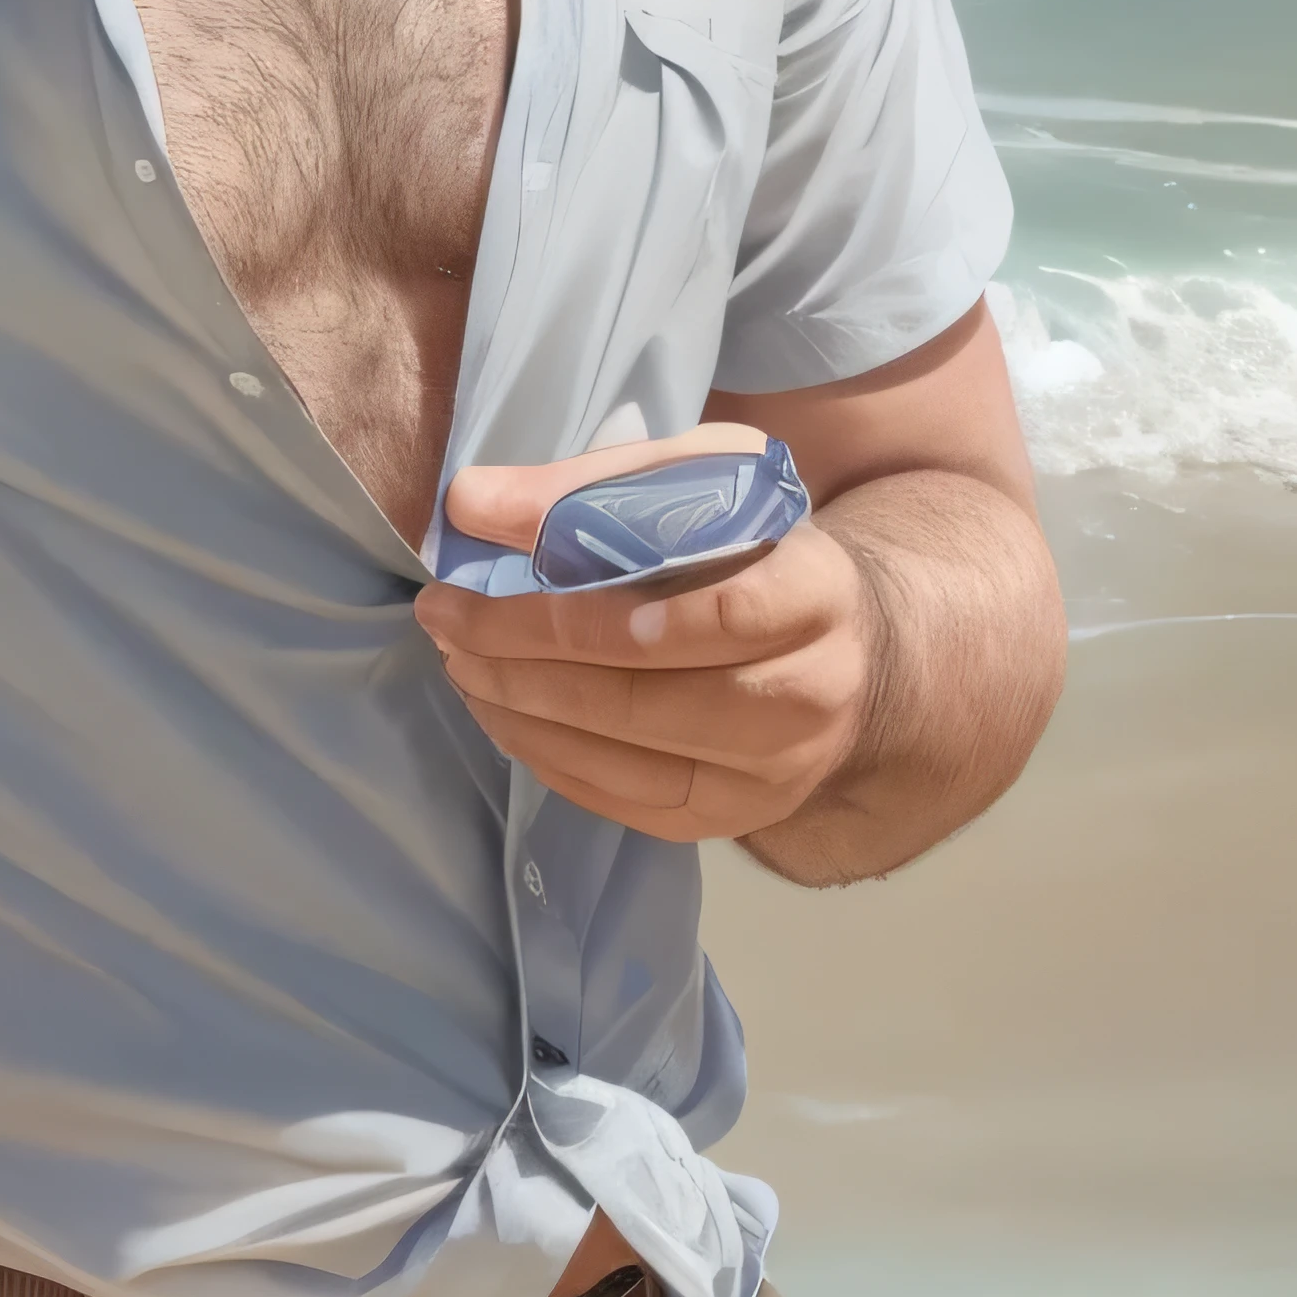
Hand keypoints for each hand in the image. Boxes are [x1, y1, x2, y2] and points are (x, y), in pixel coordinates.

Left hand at [415, 433, 878, 845]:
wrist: (852, 647)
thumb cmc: (760, 547)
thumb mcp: (701, 479)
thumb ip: (591, 485)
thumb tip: (470, 502)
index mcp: (816, 593)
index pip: (710, 614)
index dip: (596, 614)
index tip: (494, 586)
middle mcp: (809, 696)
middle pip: (648, 695)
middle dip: (523, 658)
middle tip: (444, 618)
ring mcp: (774, 773)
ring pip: (627, 756)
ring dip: (520, 710)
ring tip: (458, 660)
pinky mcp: (732, 818)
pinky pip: (623, 801)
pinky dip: (547, 756)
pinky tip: (500, 711)